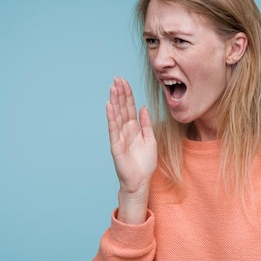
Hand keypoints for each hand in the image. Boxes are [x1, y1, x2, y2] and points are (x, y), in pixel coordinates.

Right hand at [106, 77, 156, 222]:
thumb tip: (144, 107)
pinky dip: (111, 117)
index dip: (128, 95)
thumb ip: (146, 124)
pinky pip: (113, 129)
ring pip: (116, 116)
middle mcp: (125, 131)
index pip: (130, 108)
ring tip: (113, 88)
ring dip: (114, 101)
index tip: (125, 81)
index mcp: (134, 129)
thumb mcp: (150, 139)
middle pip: (122, 108)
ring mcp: (119, 137)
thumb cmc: (145, 163)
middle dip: (120, 94)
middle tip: (117, 79)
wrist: (141, 181)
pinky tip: (109, 106)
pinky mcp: (116, 146)